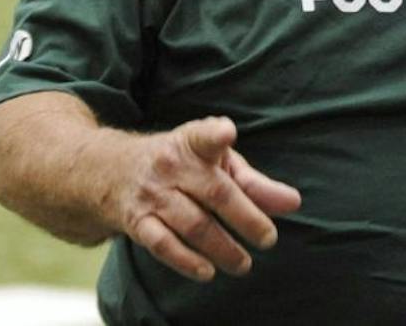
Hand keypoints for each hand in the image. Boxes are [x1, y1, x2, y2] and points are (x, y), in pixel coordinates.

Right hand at [101, 115, 301, 281]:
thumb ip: (256, 184)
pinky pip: (162, 244)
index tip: (227, 133)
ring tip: (244, 265)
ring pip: (192, 224)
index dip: (215, 133)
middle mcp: (171, 165)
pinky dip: (185, 261)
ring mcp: (152, 194)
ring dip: (221, 247)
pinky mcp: (137, 221)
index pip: (204, 135)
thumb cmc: (183, 165)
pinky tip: (208, 272)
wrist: (112, 171)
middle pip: (215, 193)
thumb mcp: (217, 163)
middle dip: (245, 218)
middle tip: (269, 239)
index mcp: (193, 141)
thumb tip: (293, 203)